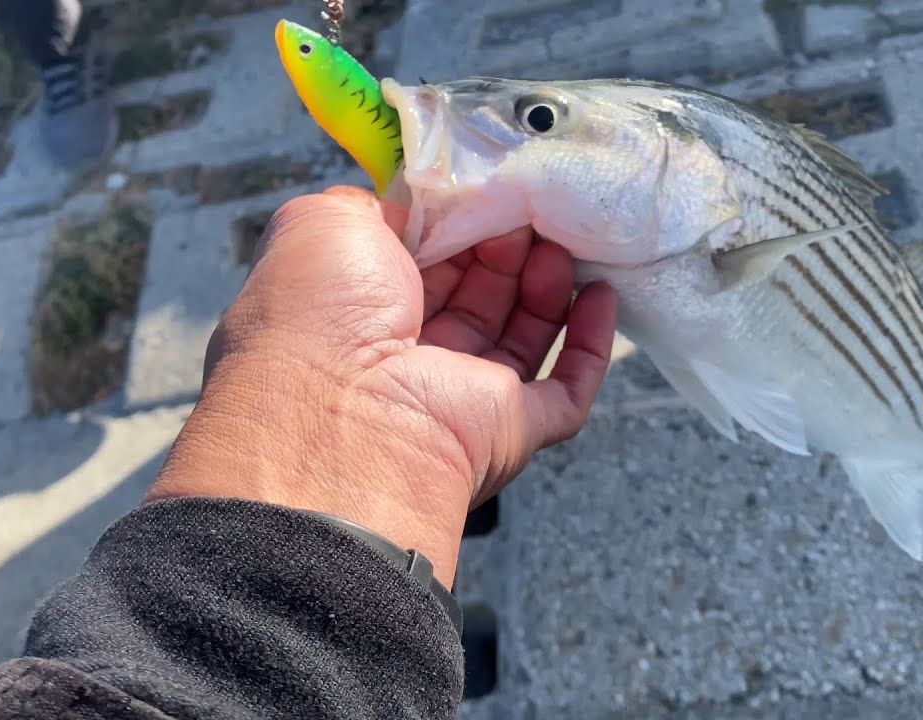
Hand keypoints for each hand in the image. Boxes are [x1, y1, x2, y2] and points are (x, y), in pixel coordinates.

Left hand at [146, 186, 617, 584]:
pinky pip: (568, 389)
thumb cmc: (321, 313)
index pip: (426, 263)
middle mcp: (412, 360)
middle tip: (533, 210)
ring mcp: (466, 398)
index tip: (486, 190)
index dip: (459, 225)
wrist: (342, 412)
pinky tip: (601, 296)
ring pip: (524, 335)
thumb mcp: (322, 225)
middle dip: (510, 248)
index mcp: (361, 315)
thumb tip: (407, 202)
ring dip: (550, 286)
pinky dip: (590, 343)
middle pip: (480, 295)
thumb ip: (364, 204)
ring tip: (565, 243)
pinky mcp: (515, 429)